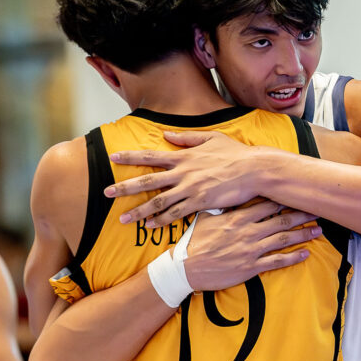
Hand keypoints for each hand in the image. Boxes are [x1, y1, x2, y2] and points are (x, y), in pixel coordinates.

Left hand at [106, 131, 261, 226]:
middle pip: (147, 180)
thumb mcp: (211, 138)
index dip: (131, 156)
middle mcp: (182, 172)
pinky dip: (161, 220)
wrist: (254, 169)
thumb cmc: (235, 153)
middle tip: (106, 193)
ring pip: (158, 201)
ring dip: (139, 211)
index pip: (151, 155)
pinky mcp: (200, 202)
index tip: (113, 157)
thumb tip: (167, 134)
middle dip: (124, 187)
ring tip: (123, 219)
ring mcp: (190, 188)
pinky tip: (149, 226)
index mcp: (184, 156)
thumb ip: (187, 138)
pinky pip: (176, 214)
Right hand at [183, 200, 319, 291]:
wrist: (186, 267)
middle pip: (281, 220)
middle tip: (316, 209)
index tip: (298, 194)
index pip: (267, 204)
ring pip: (283, 239)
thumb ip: (222, 207)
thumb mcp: (206, 218)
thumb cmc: (194, 242)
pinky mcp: (251, 267)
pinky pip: (277, 261)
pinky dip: (293, 258)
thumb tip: (229, 195)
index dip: (285, 199)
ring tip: (317, 230)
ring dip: (302, 234)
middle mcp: (248, 232)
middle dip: (300, 214)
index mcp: (237, 218)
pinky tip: (305, 254)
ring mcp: (251, 250)